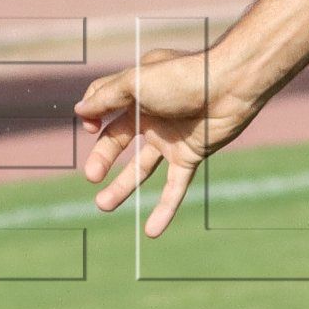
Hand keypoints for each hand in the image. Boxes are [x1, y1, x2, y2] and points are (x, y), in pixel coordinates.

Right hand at [74, 45, 265, 237]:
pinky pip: (174, 187)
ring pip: (141, 169)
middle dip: (101, 159)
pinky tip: (152, 231)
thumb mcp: (135, 81)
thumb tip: (79, 110)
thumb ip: (105, 96)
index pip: (105, 105)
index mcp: (137, 93)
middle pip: (118, 141)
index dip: (92, 116)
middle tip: (91, 176)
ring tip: (102, 206)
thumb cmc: (182, 77)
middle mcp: (152, 116)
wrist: (229, 86)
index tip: (91, 127)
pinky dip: (164, 209)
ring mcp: (171, 139)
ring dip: (122, 188)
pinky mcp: (191, 157)